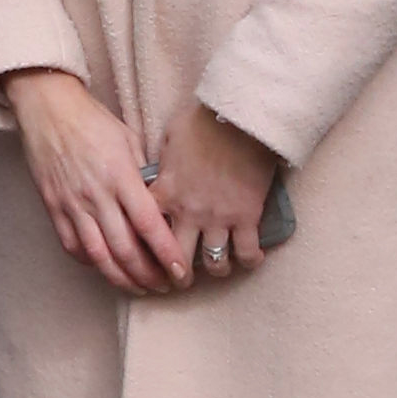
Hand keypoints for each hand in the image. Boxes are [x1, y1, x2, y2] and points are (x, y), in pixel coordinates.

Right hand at [0, 64, 187, 296]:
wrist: (47, 107)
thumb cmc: (92, 120)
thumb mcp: (128, 140)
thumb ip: (144, 175)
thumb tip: (162, 202)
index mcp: (120, 175)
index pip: (149, 225)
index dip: (168, 254)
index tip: (182, 272)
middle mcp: (96, 194)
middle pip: (126, 250)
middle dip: (149, 275)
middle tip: (166, 285)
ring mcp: (72, 204)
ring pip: (99, 257)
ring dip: (122, 279)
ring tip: (140, 287)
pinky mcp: (53, 207)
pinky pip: (73, 246)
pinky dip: (91, 263)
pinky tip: (106, 267)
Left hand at [150, 94, 279, 284]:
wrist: (242, 117)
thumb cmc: (204, 120)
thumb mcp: (170, 137)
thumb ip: (162, 163)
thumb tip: (157, 173)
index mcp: (166, 192)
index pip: (145, 230)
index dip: (144, 247)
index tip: (147, 256)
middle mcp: (189, 212)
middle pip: (177, 258)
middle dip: (176, 276)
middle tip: (179, 280)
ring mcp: (219, 217)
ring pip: (214, 262)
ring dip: (215, 270)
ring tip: (217, 270)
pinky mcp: (247, 216)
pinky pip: (247, 251)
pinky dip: (250, 260)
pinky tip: (251, 259)